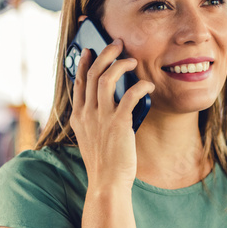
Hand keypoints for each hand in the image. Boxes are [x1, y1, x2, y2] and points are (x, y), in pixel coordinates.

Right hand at [69, 32, 154, 189]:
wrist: (107, 183)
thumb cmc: (103, 163)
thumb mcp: (90, 138)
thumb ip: (94, 119)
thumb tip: (107, 103)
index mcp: (78, 116)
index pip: (78, 82)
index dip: (83, 62)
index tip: (90, 50)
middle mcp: (87, 113)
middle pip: (92, 73)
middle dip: (105, 53)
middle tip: (117, 44)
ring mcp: (101, 118)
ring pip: (106, 78)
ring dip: (120, 64)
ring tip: (132, 60)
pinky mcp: (118, 123)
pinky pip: (129, 95)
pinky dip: (140, 86)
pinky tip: (148, 85)